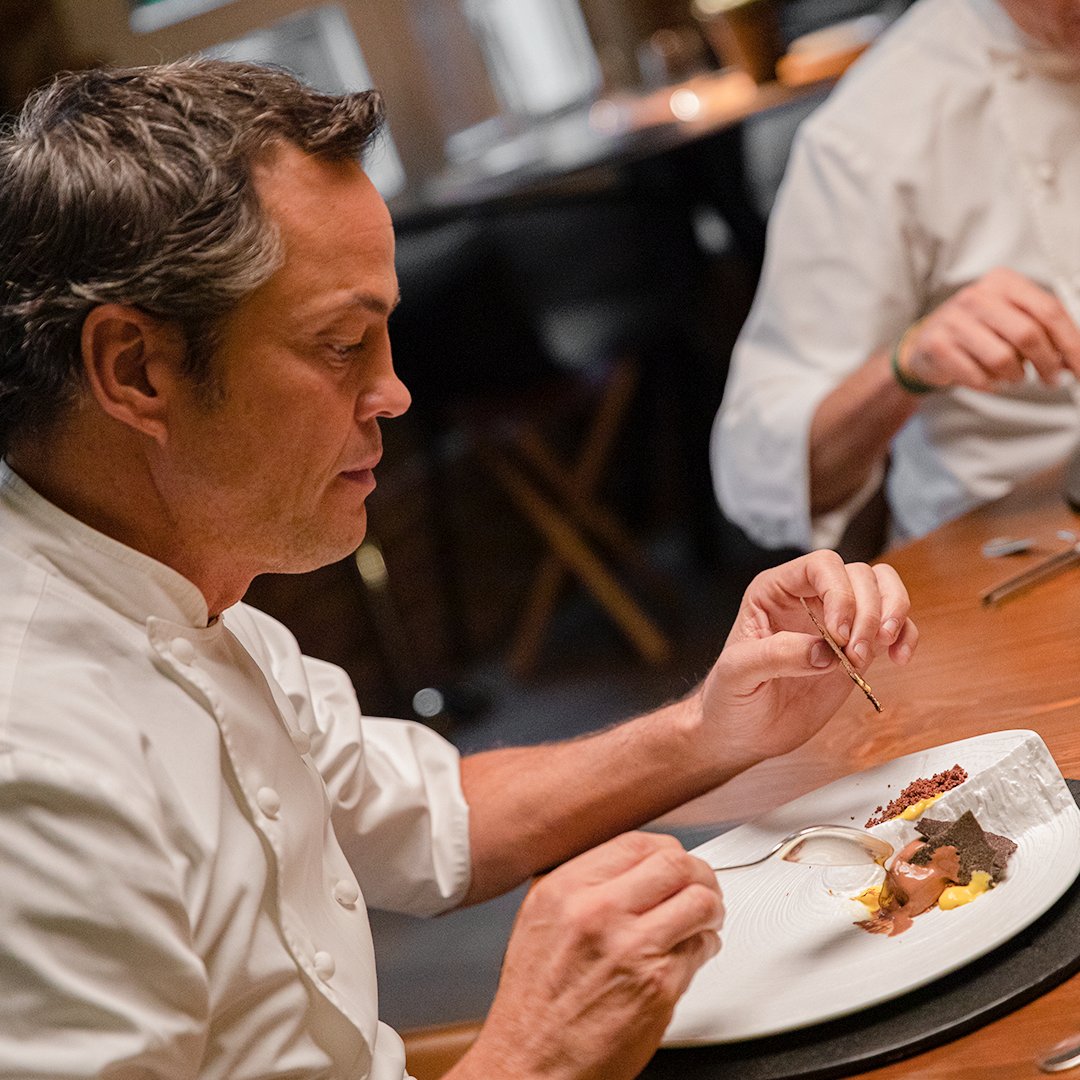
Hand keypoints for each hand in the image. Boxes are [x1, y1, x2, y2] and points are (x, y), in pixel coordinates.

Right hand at [454, 832, 722, 1079]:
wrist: (531, 1063)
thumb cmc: (534, 1000)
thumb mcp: (540, 918)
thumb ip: (578, 883)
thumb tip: (625, 863)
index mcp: (566, 889)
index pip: (637, 843)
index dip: (666, 850)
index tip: (673, 862)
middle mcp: (598, 911)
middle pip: (676, 864)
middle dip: (697, 875)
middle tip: (700, 887)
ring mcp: (632, 948)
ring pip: (700, 901)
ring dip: (710, 909)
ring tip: (703, 918)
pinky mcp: (658, 986)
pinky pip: (702, 947)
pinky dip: (705, 946)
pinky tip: (691, 951)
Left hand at [699, 550, 916, 768]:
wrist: (742, 731)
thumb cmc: (730, 696)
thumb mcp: (737, 673)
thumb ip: (775, 656)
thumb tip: (823, 651)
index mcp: (774, 591)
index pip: (820, 565)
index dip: (839, 591)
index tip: (838, 633)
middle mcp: (809, 598)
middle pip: (859, 575)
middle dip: (867, 612)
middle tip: (854, 654)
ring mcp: (836, 621)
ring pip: (882, 590)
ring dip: (893, 615)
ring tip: (884, 648)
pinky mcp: (857, 648)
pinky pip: (893, 626)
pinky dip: (906, 636)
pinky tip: (899, 658)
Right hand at [898, 267, 1079, 390]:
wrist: (926, 342)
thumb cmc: (977, 330)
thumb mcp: (1011, 318)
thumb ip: (1043, 330)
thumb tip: (1073, 359)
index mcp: (1003, 282)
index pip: (1048, 310)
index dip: (1071, 343)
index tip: (1079, 367)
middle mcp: (977, 296)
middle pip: (1028, 335)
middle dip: (1047, 363)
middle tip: (1051, 378)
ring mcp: (954, 320)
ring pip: (1003, 359)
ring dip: (1015, 376)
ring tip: (1012, 376)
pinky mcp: (937, 345)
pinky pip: (977, 376)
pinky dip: (990, 385)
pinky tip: (988, 379)